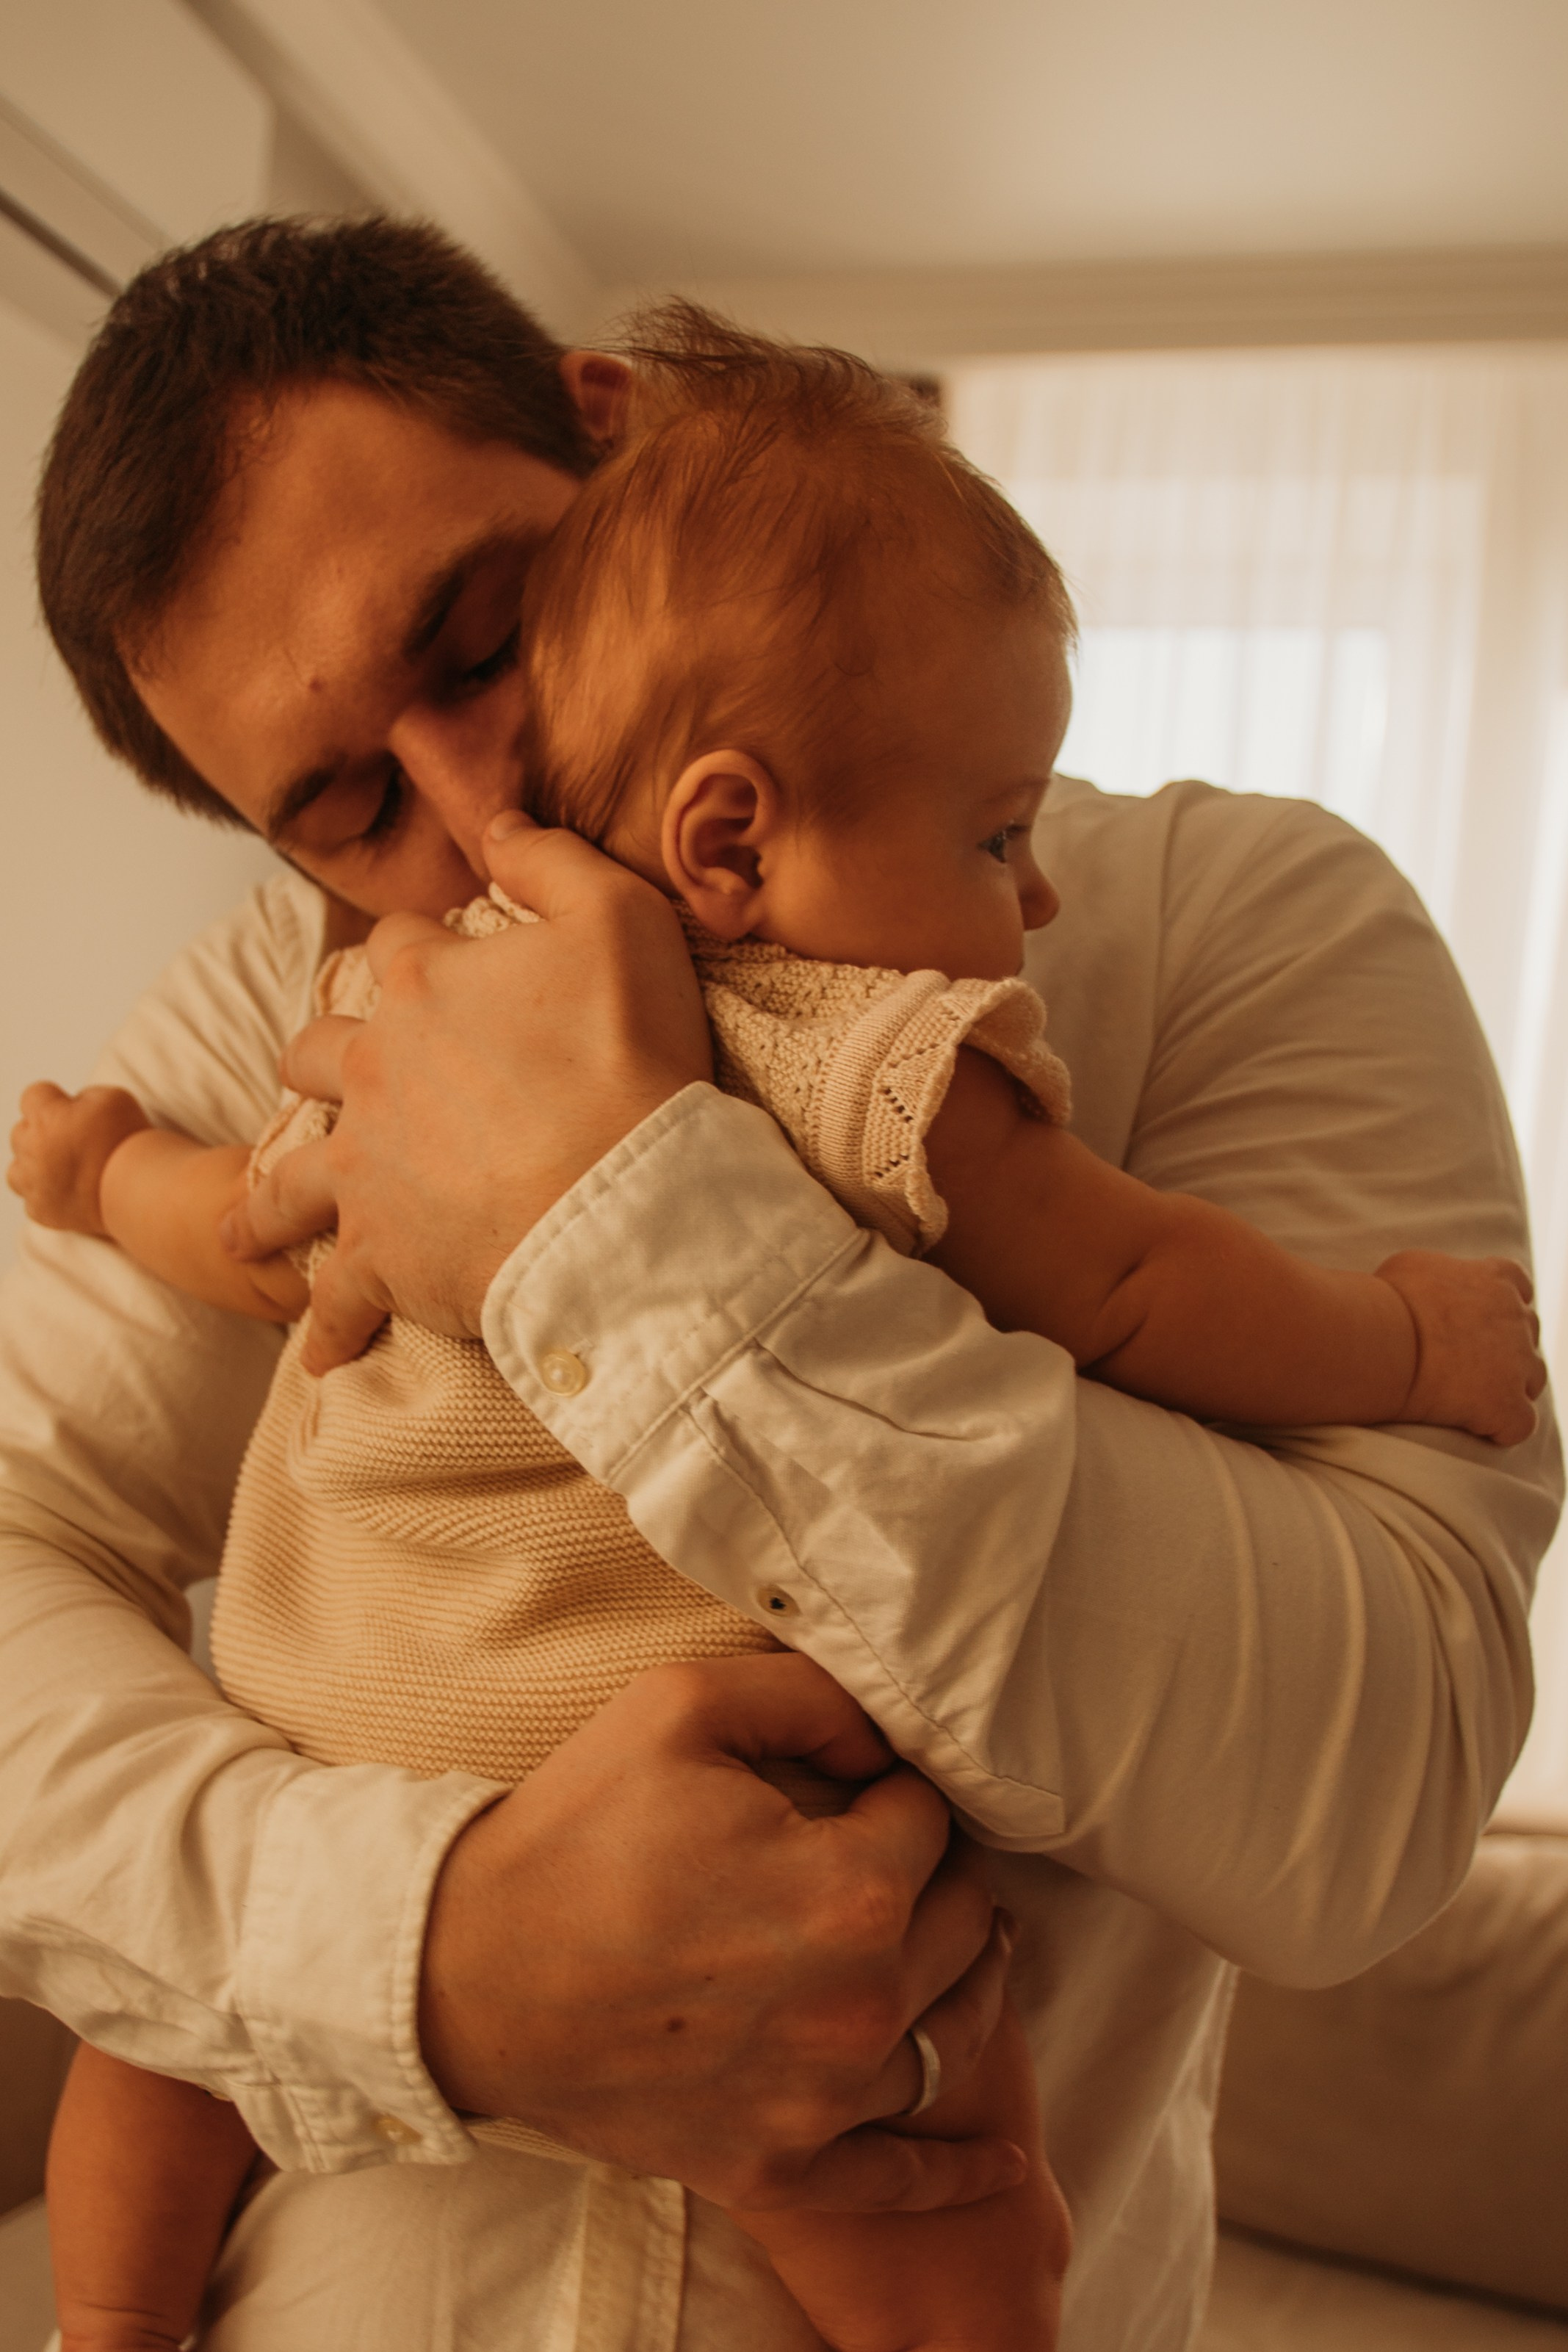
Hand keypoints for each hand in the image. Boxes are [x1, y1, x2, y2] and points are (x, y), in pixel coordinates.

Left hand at [7, 1082, 148, 1235]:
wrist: (138, 1190)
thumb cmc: (127, 1142)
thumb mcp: (113, 1097)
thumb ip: (84, 1096)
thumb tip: (74, 1105)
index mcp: (45, 1117)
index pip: (34, 1096)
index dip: (54, 1100)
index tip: (72, 1110)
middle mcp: (31, 1149)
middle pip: (22, 1132)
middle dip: (43, 1132)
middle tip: (75, 1140)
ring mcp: (33, 1183)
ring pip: (18, 1168)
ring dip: (35, 1165)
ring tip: (63, 1168)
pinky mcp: (41, 1211)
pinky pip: (32, 1199)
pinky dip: (46, 1195)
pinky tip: (69, 1191)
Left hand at [222, 813, 711, 1371]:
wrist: (627, 1203)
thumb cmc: (633, 1058)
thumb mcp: (618, 915)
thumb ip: (550, 856)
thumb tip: (498, 817)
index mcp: (422, 979)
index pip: (400, 944)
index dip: (426, 953)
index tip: (449, 976)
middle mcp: (372, 1067)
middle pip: (317, 1050)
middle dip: (325, 1059)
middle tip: (343, 1083)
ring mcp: (364, 1166)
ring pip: (288, 1176)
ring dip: (272, 1198)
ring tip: (256, 1223)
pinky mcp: (377, 1253)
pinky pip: (334, 1295)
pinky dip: (328, 1322)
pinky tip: (323, 1350)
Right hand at [419, 1652, 1022, 2214]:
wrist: (461, 1975)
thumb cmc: (572, 1834)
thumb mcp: (680, 1707)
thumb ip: (809, 1694)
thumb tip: (884, 1733)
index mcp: (851, 1890)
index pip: (931, 1820)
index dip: (890, 1792)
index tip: (847, 1791)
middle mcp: (859, 2005)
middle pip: (963, 1922)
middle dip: (934, 1877)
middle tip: (884, 1855)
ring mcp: (824, 2100)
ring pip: (952, 2032)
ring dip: (953, 1982)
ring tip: (938, 1948)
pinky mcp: (780, 2166)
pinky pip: (904, 2177)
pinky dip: (958, 2167)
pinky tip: (999, 2161)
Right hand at [1378, 1250, 1546, 1443]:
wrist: (1385, 1342)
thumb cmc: (1389, 1301)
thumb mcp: (1411, 1265)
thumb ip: (1440, 1272)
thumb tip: (1429, 1287)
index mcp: (1495, 1280)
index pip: (1520, 1287)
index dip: (1503, 1306)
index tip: (1479, 1319)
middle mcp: (1516, 1318)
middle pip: (1528, 1334)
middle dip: (1504, 1347)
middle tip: (1463, 1361)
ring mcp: (1518, 1363)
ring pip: (1533, 1378)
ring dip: (1511, 1387)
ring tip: (1470, 1398)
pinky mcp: (1507, 1405)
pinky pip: (1520, 1422)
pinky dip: (1503, 1427)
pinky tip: (1476, 1427)